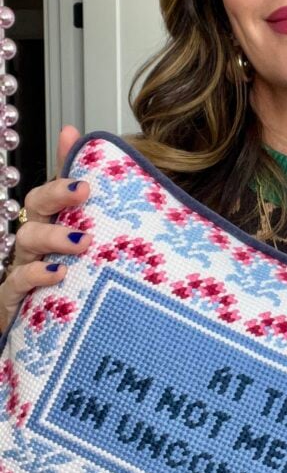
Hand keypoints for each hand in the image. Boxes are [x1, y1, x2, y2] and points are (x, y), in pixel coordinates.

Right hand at [0, 126, 90, 333]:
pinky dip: (36, 274)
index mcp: (52, 225)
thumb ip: (85, 199)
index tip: (87, 181)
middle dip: (56, 196)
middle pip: (35, 207)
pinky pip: (17, 281)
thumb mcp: (87, 243)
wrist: (53, 337)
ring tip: (83, 243)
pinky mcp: (13, 300)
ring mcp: (21, 268)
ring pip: (27, 240)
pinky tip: (58, 273)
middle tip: (84, 193)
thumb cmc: (68, 285)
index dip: (63, 181)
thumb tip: (75, 135)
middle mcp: (34, 243)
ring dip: (54, 236)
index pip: (51, 192)